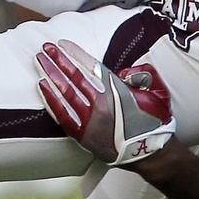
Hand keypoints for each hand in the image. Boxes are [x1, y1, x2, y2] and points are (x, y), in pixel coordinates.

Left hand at [35, 40, 174, 166]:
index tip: (62, 45)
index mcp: (117, 90)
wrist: (150, 152)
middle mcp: (102, 104)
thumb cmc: (153, 122)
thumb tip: (124, 72)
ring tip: (41, 63)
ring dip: (51, 75)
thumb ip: (142, 74)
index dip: (75, 54)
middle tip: (46, 49)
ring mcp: (90, 120)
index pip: (91, 66)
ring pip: (65, 93)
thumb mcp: (157, 91)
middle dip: (58, 60)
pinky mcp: (84, 136)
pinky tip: (43, 88)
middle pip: (74, 76)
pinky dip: (52, 100)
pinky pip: (63, 115)